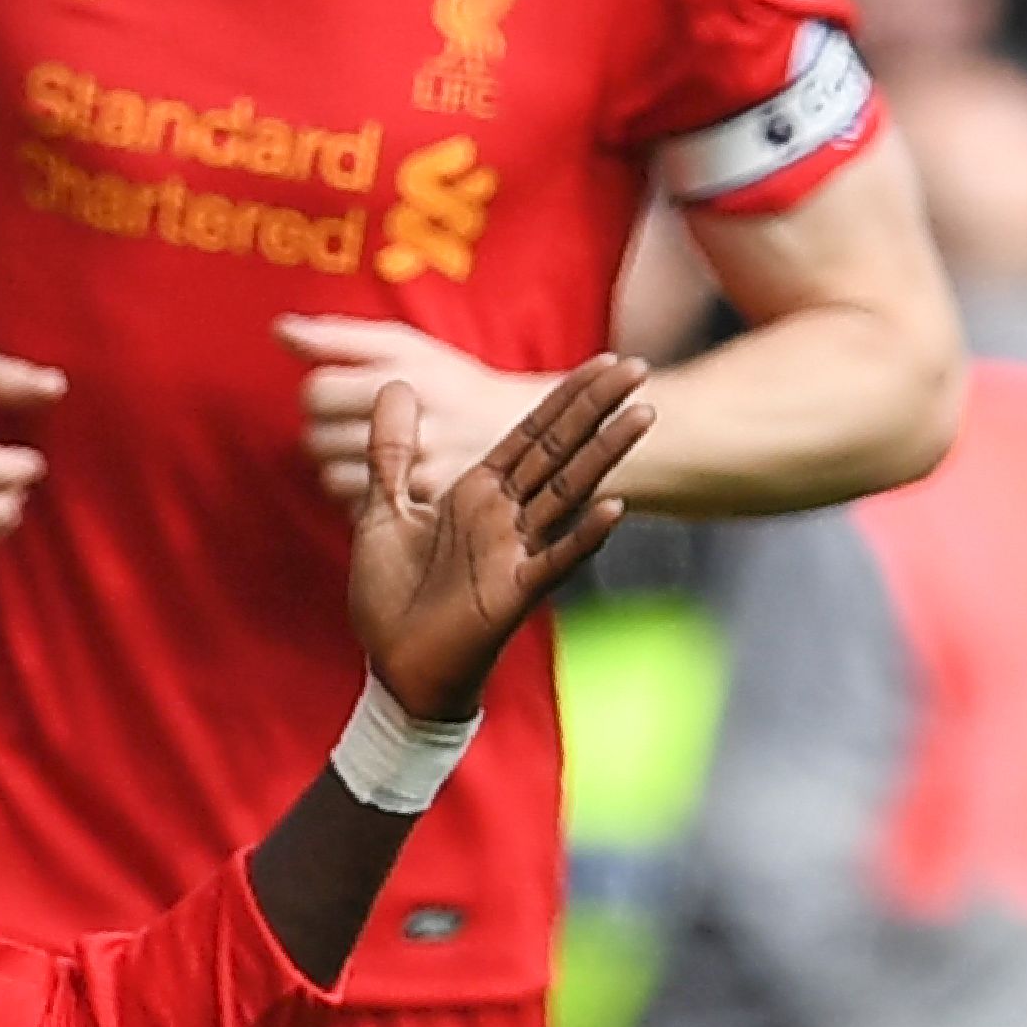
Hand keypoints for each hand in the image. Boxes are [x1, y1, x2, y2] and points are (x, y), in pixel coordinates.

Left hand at [282, 313, 544, 517]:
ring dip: (337, 466)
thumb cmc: (449, 381)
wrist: (521, 430)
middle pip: (315, 440)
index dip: (318, 393)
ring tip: (368, 452)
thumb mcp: (404, 345)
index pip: (316, 393)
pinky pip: (357, 510)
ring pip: (330, 480)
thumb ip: (337, 337)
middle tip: (354, 425)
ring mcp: (422, 474)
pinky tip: (386, 479)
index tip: (341, 393)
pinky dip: (361, 497)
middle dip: (324, 431)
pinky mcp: (426, 510)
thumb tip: (278, 328)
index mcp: (407, 378)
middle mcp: (416, 426)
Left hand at [343, 352, 649, 722]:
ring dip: (604, 455)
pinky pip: (555, 560)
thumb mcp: (383, 510)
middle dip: (596, 408)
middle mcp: (504, 516)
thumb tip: (394, 384)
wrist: (393, 667)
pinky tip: (614, 507)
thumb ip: (392, 450)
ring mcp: (515, 552)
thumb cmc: (392, 596)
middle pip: (559, 451)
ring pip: (567, 493)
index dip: (565, 397)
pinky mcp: (514, 592)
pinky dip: (583, 536)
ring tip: (642, 416)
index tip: (605, 359)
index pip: (530, 434)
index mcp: (477, 493)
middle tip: (640, 366)